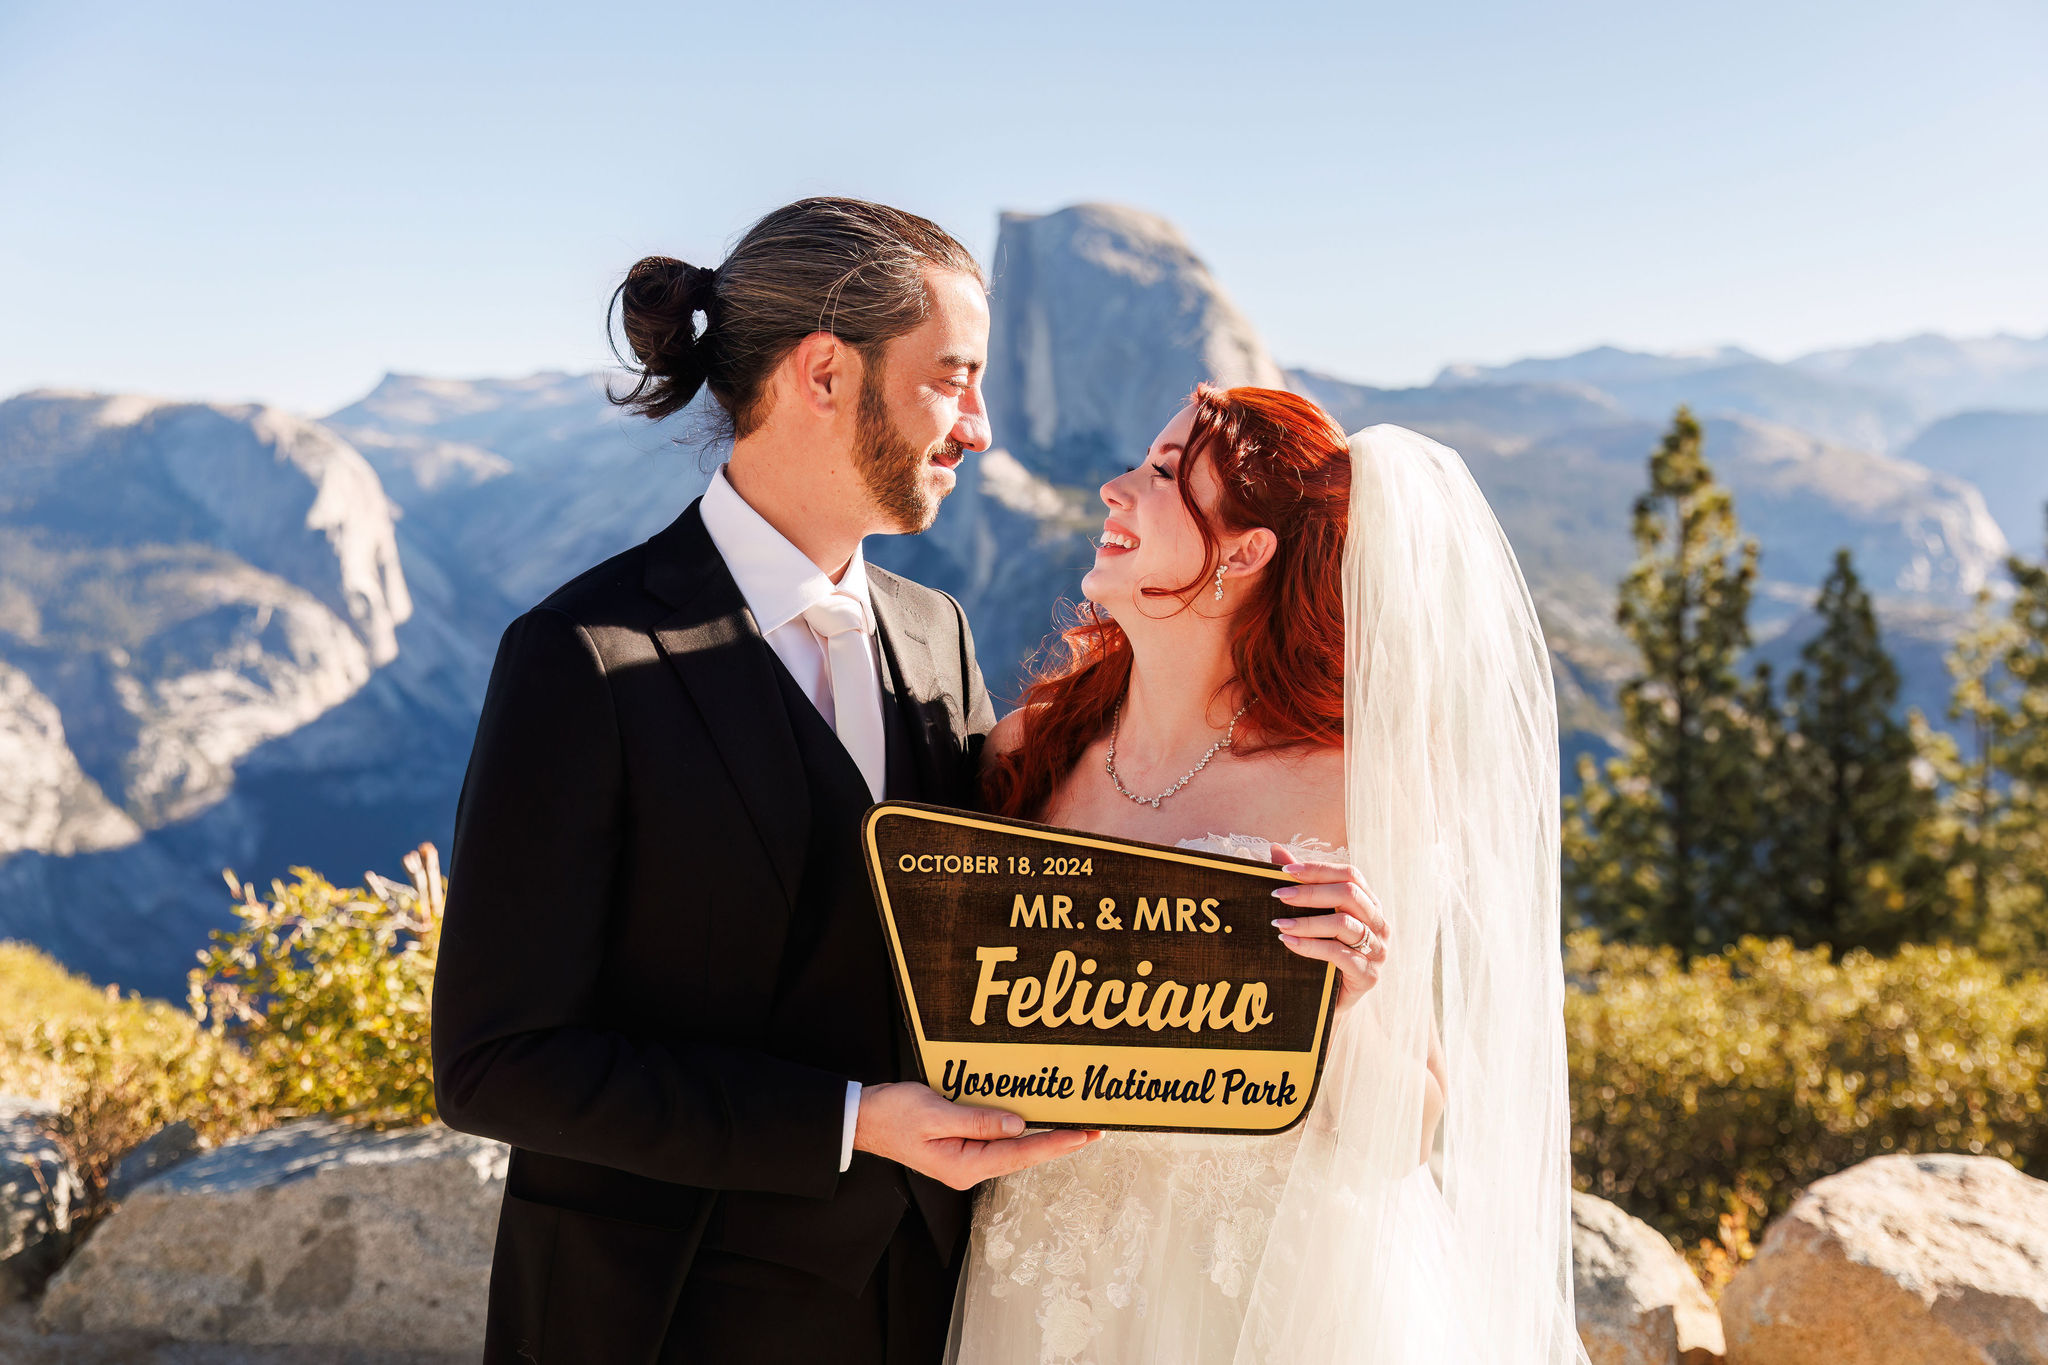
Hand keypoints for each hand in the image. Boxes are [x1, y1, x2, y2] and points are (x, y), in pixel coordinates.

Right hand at [853, 1082, 1100, 1189]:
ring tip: (1075, 1127)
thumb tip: (1019, 1125)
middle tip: (1095, 1130)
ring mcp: (966, 1159)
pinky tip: (1037, 1122)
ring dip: (1044, 1138)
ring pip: (1014, 1149)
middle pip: (1024, 1155)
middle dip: (1059, 1143)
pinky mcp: (961, 1148)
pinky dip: (1022, 1131)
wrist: (863, 1119)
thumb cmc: (893, 1115)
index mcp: (964, 1165)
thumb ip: (978, 1120)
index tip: (1084, 1135)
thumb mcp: (935, 1113)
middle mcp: (969, 1168)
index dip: (1055, 1144)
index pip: (1020, 1154)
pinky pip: (999, 1140)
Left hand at [1266, 842, 1389, 1013]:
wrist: (1328, 1002)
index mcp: (1369, 904)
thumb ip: (1300, 883)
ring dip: (1307, 922)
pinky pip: (1340, 955)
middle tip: (1279, 895)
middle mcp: (1379, 924)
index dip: (1318, 869)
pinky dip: (1311, 947)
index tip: (1285, 871)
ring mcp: (1378, 950)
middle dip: (1311, 893)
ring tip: (1279, 923)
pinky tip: (1288, 943)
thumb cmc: (1322, 953)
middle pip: (1349, 895)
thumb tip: (1276, 850)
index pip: (1350, 875)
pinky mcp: (1369, 976)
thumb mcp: (1312, 916)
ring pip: (1345, 924)